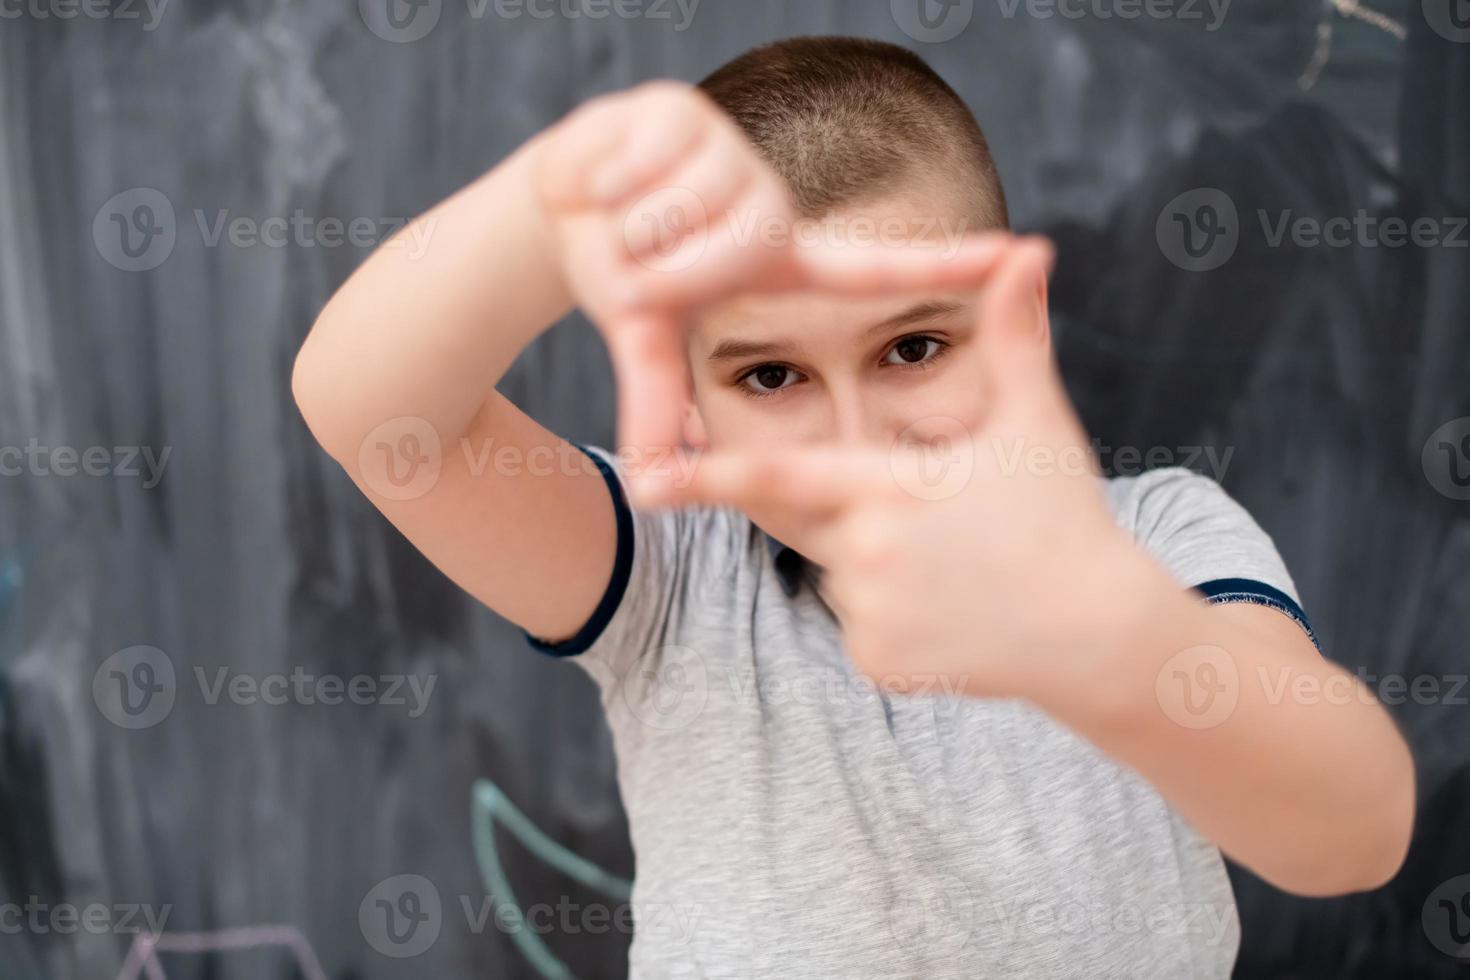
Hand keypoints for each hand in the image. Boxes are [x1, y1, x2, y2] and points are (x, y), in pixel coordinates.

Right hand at [532, 80, 1013, 473]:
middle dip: (656, 270)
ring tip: (623, 213)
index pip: (873, 267)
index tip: (1025, 253)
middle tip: (637, 258)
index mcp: (776, 258)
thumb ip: (655, 402)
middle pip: (720, 254)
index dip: (947, 263)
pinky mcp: (683, 109)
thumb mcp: (645, 338)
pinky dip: (605, 181)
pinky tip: (609, 174)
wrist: (558, 203)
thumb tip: (647, 486)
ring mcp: (730, 154)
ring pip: (676, 214)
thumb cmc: (620, 270)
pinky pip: (644, 168)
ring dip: (626, 227)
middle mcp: (767, 206)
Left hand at [647, 239, 1169, 702]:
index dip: (707, 476)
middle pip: (816, 523)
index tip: (645, 478)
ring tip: (961, 569)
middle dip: (855, 513)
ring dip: (882, 566)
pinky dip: (896, 617)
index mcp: (887, 488)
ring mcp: (868, 618)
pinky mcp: (878, 665)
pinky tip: (957, 612)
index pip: (777, 478)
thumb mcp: (1035, 423)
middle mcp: (864, 556)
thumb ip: (1015, 335)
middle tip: (931, 523)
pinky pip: (863, 627)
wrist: (1100, 633)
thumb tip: (1031, 248)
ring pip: (842, 576)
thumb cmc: (1066, 517)